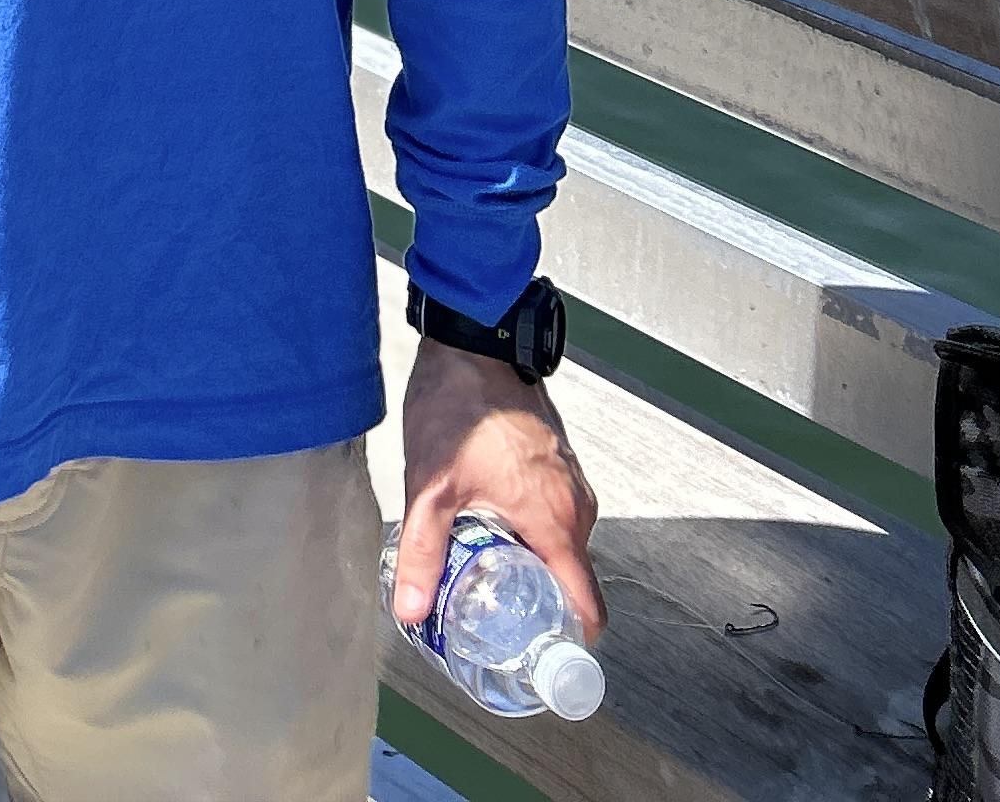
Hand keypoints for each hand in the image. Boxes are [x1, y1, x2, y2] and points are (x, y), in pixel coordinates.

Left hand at [396, 340, 604, 638]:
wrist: (476, 338)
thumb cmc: (460, 405)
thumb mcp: (431, 487)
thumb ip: (423, 552)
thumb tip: (411, 608)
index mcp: (558, 522)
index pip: (587, 608)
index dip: (567, 643)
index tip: (538, 660)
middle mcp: (576, 506)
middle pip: (571, 582)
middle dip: (536, 607)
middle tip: (494, 621)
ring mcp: (570, 482)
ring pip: (561, 547)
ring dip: (530, 565)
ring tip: (485, 577)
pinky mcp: (557, 463)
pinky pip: (554, 515)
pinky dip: (530, 532)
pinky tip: (489, 530)